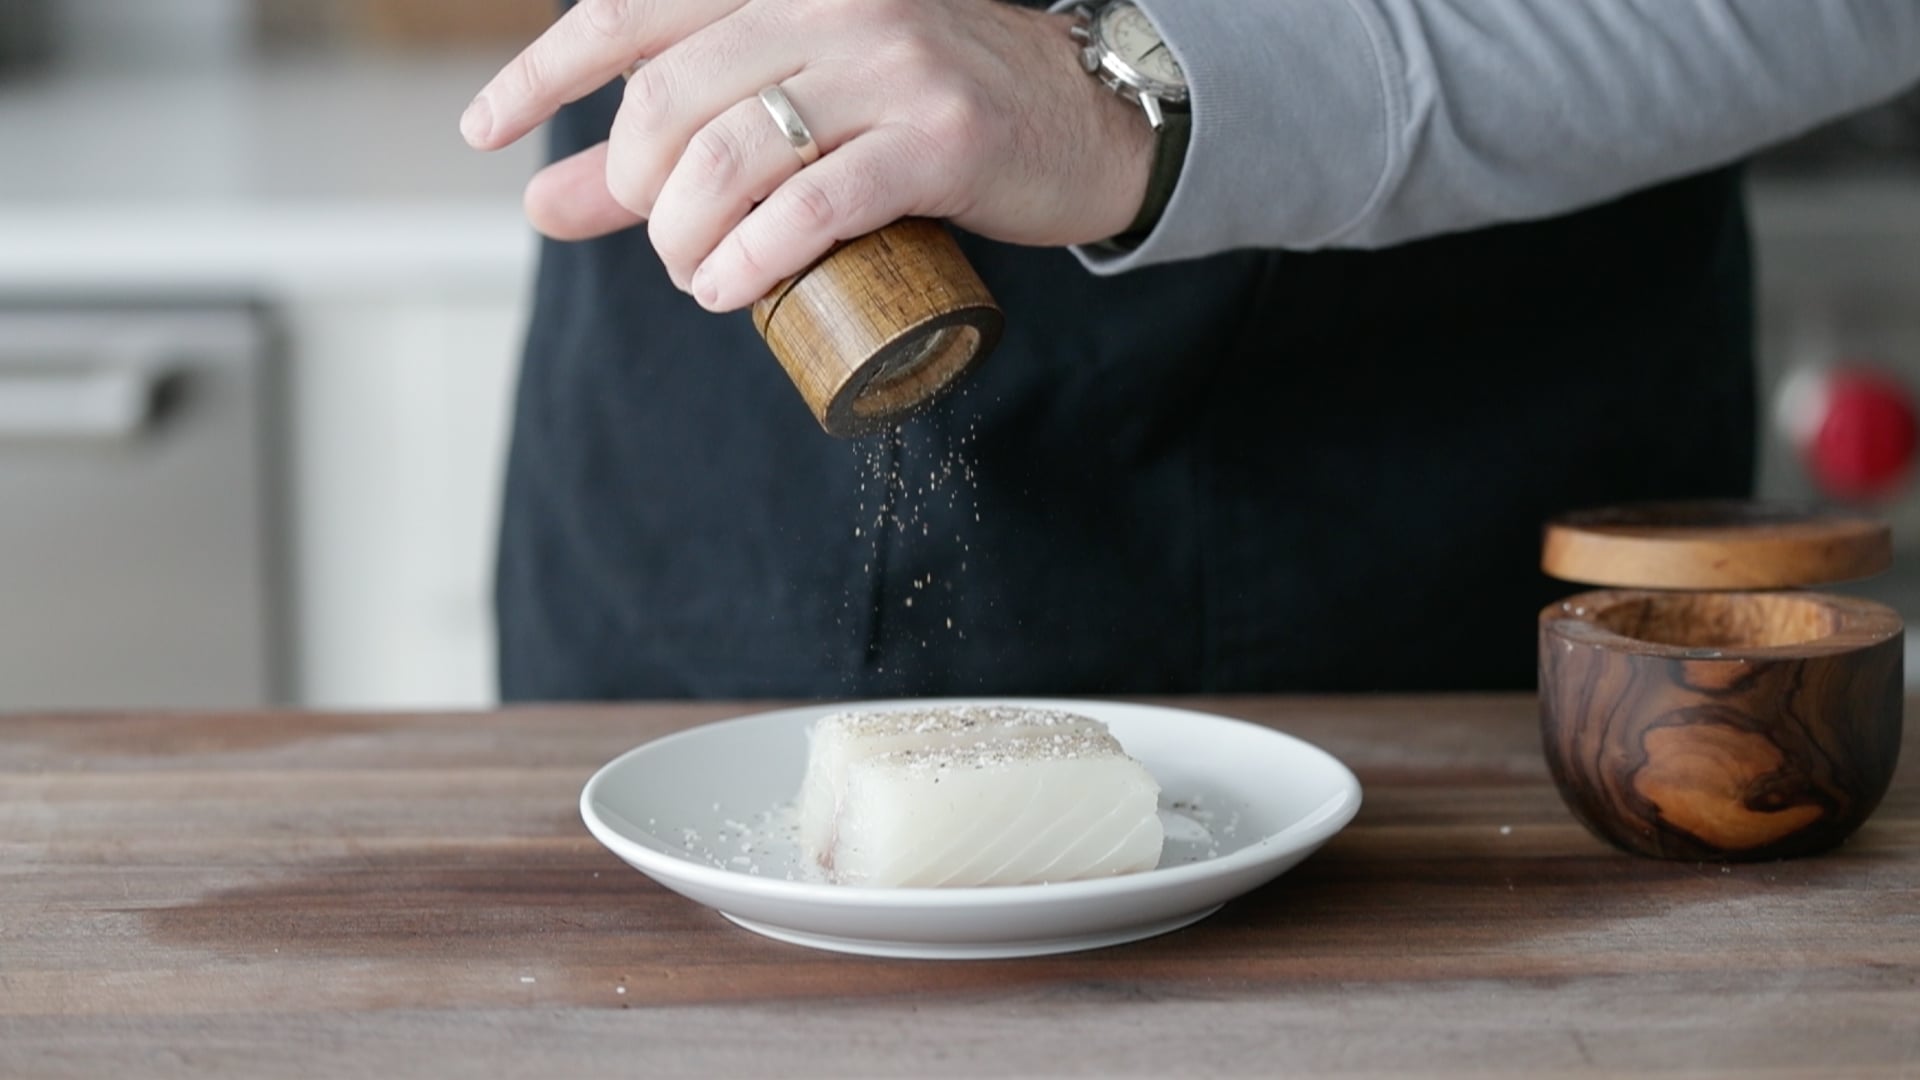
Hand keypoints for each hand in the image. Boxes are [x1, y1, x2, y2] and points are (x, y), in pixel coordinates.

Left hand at [461, 0, 1152, 311]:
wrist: (1081, 122)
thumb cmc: (924, 117)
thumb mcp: (795, 109)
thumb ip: (673, 149)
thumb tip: (548, 201)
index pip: (633, 9)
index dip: (546, 69)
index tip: (484, 128)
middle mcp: (832, 4)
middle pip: (669, 98)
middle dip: (636, 188)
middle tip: (662, 241)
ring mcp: (891, 67)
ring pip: (731, 154)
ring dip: (686, 238)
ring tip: (696, 278)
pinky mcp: (941, 141)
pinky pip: (817, 204)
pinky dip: (755, 258)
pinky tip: (730, 290)